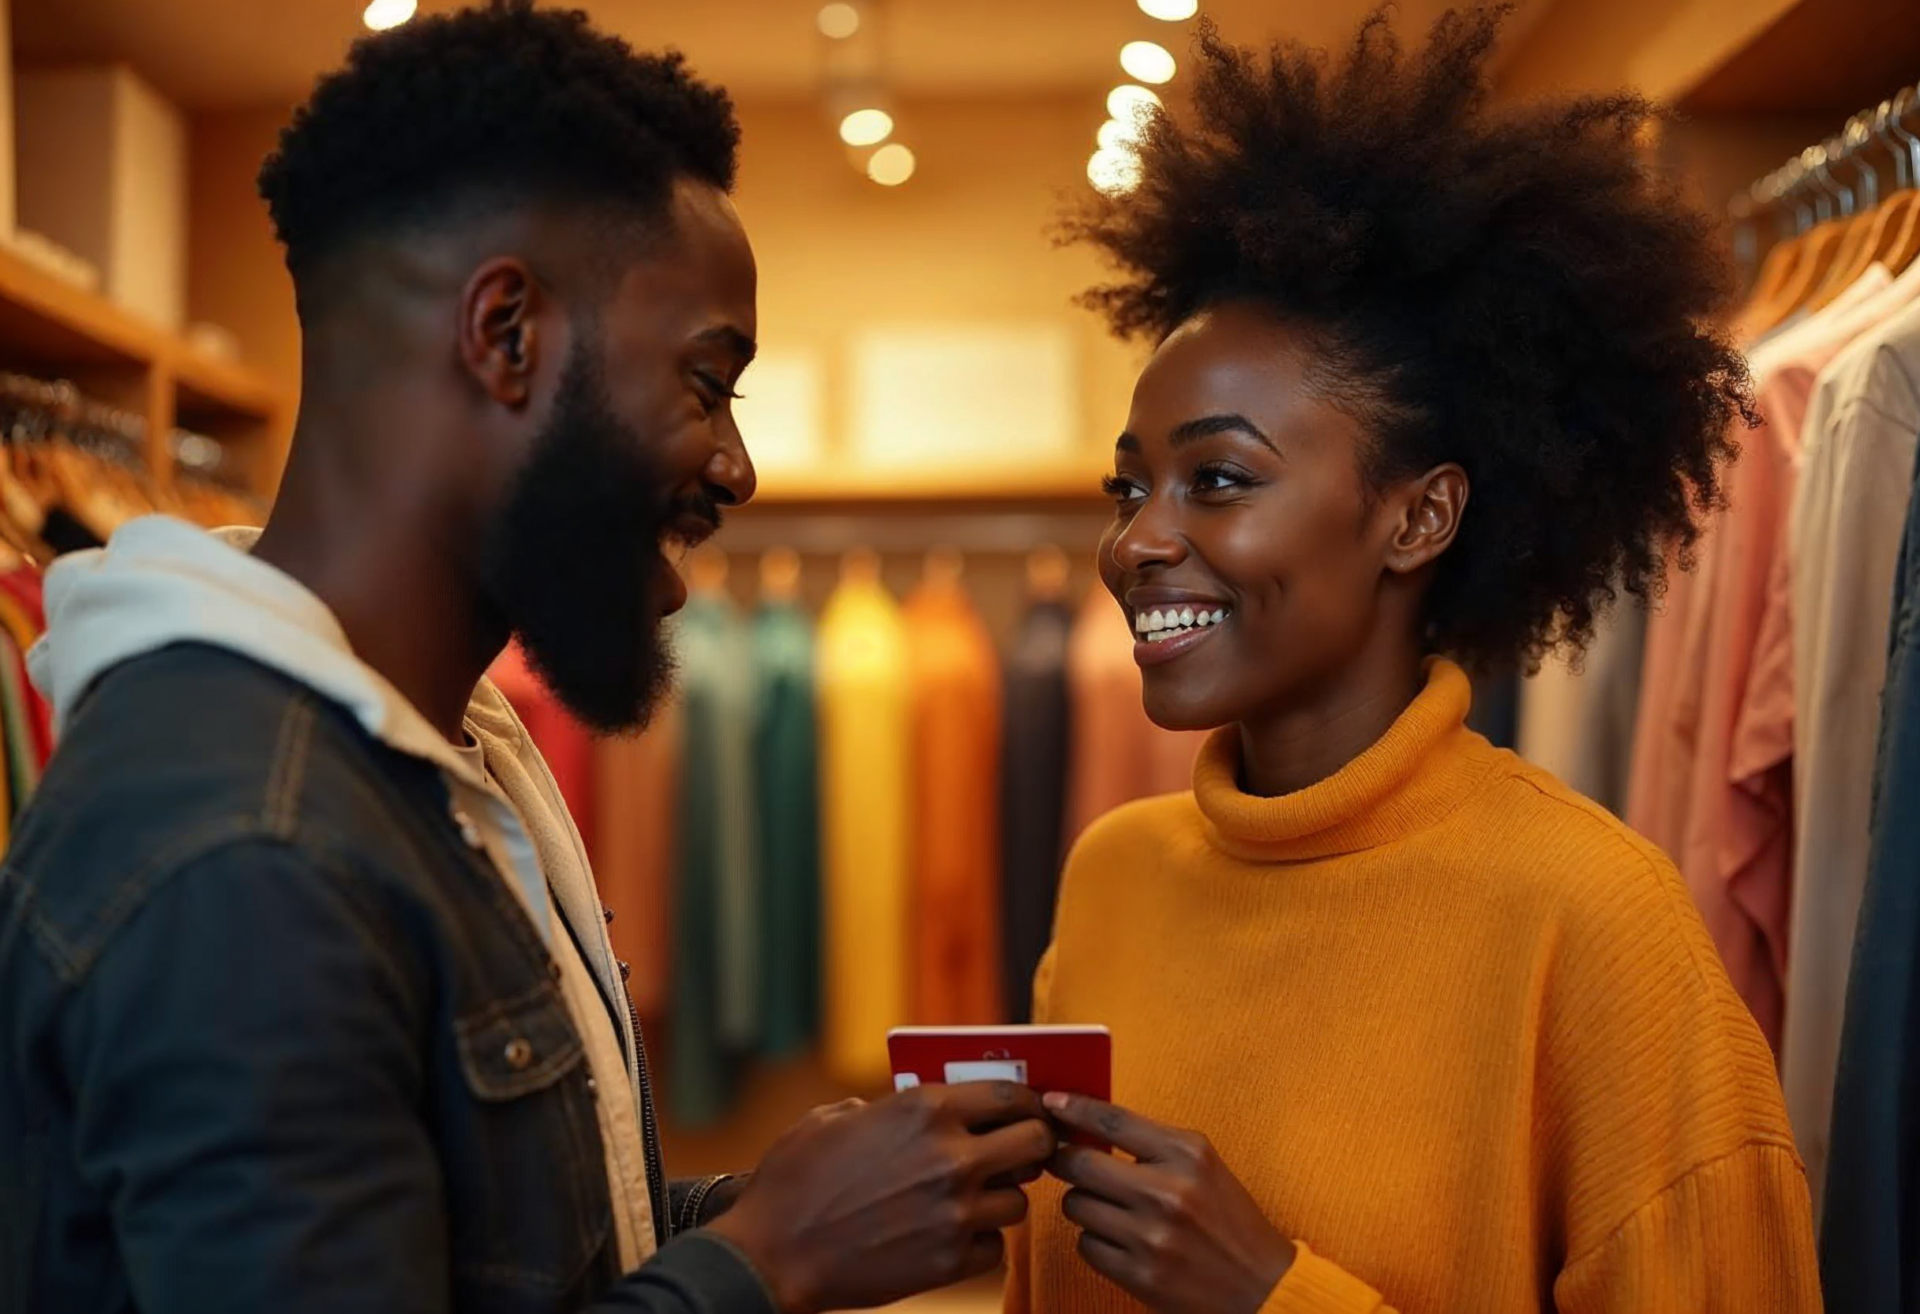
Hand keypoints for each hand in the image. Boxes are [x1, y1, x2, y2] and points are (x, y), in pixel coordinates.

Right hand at [706, 1082, 1055, 1312]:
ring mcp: (955, 1212)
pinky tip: (951, 1235)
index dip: (1028, 1102)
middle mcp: (951, 1156)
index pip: (1010, 1094)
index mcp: (925, 1108)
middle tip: (1021, 1154)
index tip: (1030, 1111)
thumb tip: (909, 1107)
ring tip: (973, 1199)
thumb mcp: (833, 1118)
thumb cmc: (794, 1181)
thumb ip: (883, 1107)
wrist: (772, 1254)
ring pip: (1019, 1200)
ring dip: (1001, 1198)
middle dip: (1035, 1146)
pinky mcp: (950, 1261)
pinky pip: (995, 1247)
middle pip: (1036, 1143)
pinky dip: (979, 1242)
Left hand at [1044, 1093, 1293, 1313]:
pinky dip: (1095, 1240)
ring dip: (1084, 1204)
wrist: (1262, 1286)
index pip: (1113, 1120)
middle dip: (1065, 1160)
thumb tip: (1085, 1124)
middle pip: (1080, 1163)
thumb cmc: (1227, 1218)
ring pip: (1076, 1205)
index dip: (1074, 1108)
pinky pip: (1086, 1245)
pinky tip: (1121, 1241)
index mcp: (1187, 1154)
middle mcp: (1168, 1192)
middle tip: (1066, 1161)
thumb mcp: (1202, 1165)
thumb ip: (1152, 1143)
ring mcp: (1152, 1237)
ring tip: (1112, 1209)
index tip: (1051, 1102)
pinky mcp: (1140, 1276)